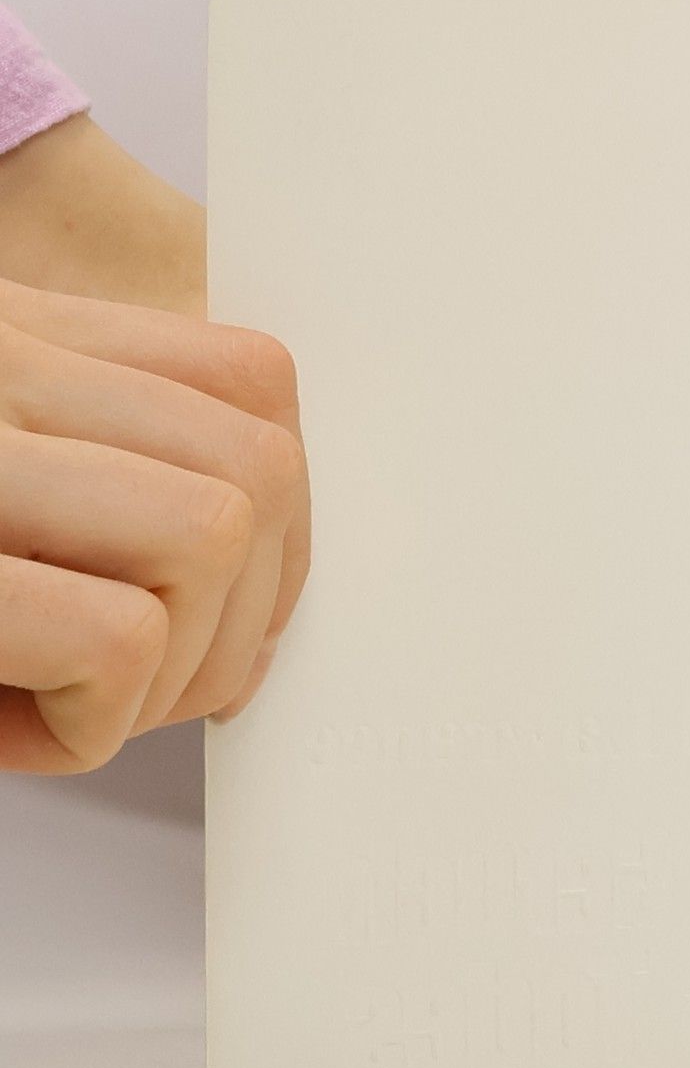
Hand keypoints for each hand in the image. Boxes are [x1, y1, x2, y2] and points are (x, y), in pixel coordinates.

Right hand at [0, 280, 308, 770]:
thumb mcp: (25, 494)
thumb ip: (118, 484)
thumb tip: (277, 595)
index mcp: (17, 336)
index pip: (250, 377)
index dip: (284, 519)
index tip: (233, 611)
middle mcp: (0, 361)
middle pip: (262, 464)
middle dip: (249, 612)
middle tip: (154, 683)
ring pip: (213, 535)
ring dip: (175, 669)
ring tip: (70, 705)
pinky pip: (118, 638)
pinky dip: (90, 726)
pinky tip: (16, 731)